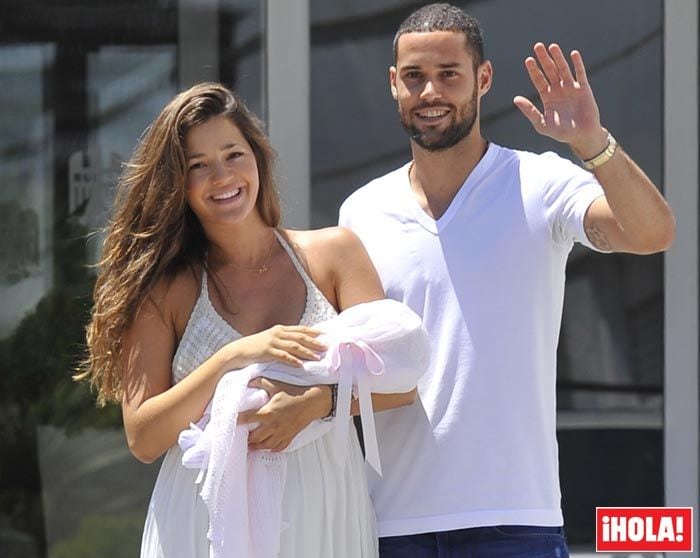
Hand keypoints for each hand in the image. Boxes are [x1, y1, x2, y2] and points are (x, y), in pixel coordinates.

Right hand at [226, 325, 326, 368]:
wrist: (236, 352)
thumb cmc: (254, 347)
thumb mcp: (270, 340)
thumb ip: (283, 340)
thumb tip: (297, 344)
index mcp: (280, 329)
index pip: (300, 329)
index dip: (313, 332)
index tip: (324, 335)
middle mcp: (277, 333)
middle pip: (300, 337)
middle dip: (314, 342)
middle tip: (326, 347)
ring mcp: (272, 342)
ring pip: (294, 346)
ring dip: (307, 352)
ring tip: (317, 357)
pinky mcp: (267, 351)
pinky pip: (283, 356)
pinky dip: (293, 360)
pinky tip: (300, 365)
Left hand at [239, 378, 331, 451]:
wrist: (313, 402)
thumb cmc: (294, 393)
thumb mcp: (277, 385)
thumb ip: (262, 383)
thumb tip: (249, 381)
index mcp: (268, 413)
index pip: (248, 419)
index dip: (238, 420)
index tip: (232, 421)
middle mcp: (273, 426)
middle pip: (254, 438)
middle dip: (247, 439)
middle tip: (242, 437)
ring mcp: (281, 433)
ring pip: (265, 446)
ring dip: (257, 446)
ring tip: (251, 445)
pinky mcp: (289, 437)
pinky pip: (279, 448)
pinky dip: (272, 449)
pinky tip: (268, 447)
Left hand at [513, 43, 607, 158]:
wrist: (581, 136)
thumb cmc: (561, 132)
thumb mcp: (541, 123)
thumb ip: (529, 111)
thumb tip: (516, 99)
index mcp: (548, 97)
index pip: (539, 80)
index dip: (534, 70)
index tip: (528, 60)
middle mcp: (558, 90)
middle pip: (550, 71)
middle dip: (544, 59)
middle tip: (537, 46)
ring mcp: (571, 88)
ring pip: (563, 69)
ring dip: (558, 58)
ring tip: (552, 46)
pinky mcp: (584, 89)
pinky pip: (580, 74)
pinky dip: (577, 64)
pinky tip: (573, 54)